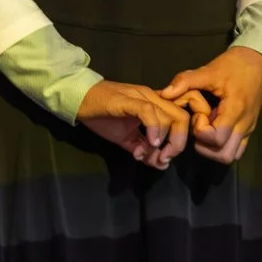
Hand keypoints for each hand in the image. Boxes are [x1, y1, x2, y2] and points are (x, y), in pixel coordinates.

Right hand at [76, 81, 192, 168]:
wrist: (79, 99)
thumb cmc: (102, 116)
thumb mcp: (126, 137)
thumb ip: (143, 149)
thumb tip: (160, 164)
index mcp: (155, 104)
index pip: (181, 118)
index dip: (181, 140)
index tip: (166, 158)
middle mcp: (153, 97)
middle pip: (182, 118)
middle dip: (178, 144)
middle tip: (163, 159)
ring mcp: (142, 97)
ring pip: (170, 116)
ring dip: (165, 141)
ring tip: (150, 154)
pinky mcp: (129, 100)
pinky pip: (149, 112)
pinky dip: (154, 130)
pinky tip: (148, 143)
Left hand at [159, 48, 261, 163]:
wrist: (257, 63)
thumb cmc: (233, 66)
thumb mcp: (209, 70)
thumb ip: (186, 81)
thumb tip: (165, 94)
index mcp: (235, 110)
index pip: (217, 138)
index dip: (201, 131)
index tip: (197, 115)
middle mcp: (244, 125)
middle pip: (224, 155)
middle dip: (205, 146)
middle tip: (199, 127)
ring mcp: (248, 130)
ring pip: (231, 156)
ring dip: (213, 150)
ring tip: (206, 130)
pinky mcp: (248, 130)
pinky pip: (236, 149)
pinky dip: (222, 146)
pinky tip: (215, 129)